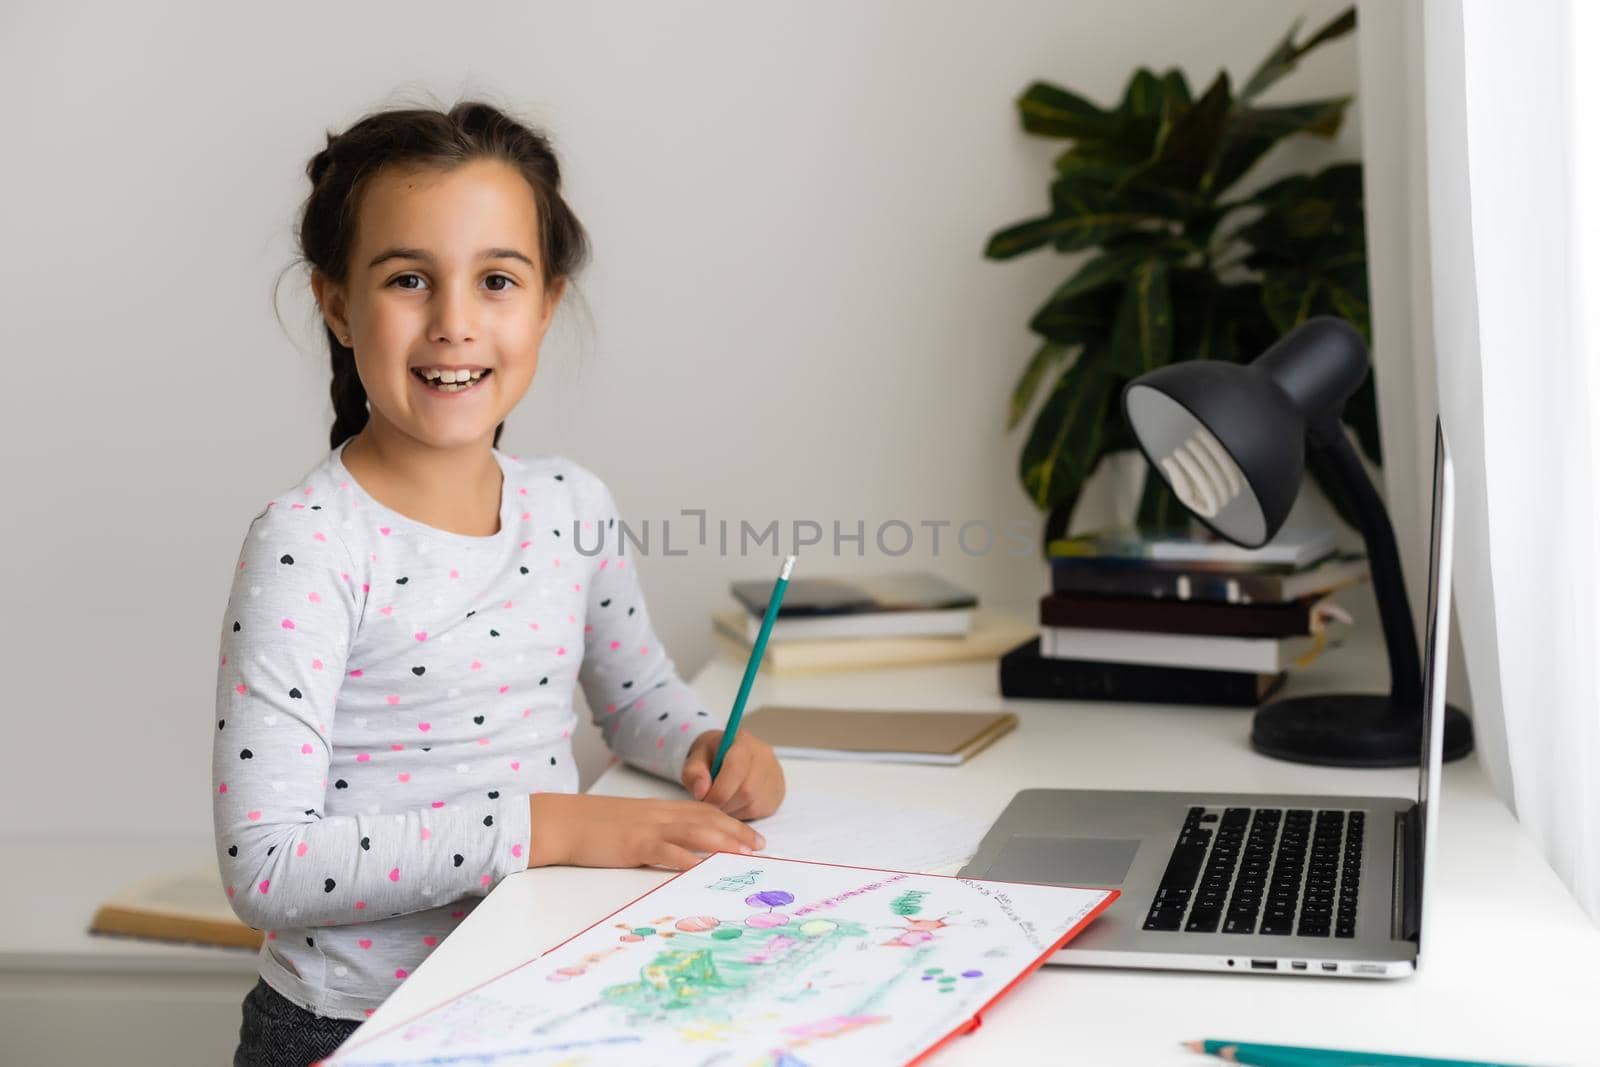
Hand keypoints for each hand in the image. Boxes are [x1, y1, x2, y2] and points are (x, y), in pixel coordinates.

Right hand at [525, 793, 765, 870]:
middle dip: (738, 832)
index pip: (704, 811)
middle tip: (761, 846)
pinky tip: (702, 867)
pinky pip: (665, 850)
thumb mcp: (630, 824)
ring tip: (744, 854)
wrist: (563, 821)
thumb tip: (678, 850)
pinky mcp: (634, 844)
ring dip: (723, 842)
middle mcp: (660, 814)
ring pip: (694, 831)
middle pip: (707, 819)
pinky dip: (686, 858)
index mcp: (660, 810)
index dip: (731, 821)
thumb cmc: (593, 827)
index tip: (752, 835)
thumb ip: (655, 832)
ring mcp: (648, 828)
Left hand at [681, 729, 785, 819]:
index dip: (719, 791)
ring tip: (720, 802)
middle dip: (724, 803)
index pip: (736, 769)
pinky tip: (732, 804)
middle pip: (746, 790)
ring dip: (731, 810)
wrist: (728, 753)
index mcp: (743, 742)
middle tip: (709, 803)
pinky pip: (759, 810)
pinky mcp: (778, 791)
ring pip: (753, 803)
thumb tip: (701, 792)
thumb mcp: (696, 758)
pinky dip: (742, 813)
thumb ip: (694, 773)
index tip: (703, 799)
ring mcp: (774, 774)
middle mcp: (764, 756)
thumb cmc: (711, 755)